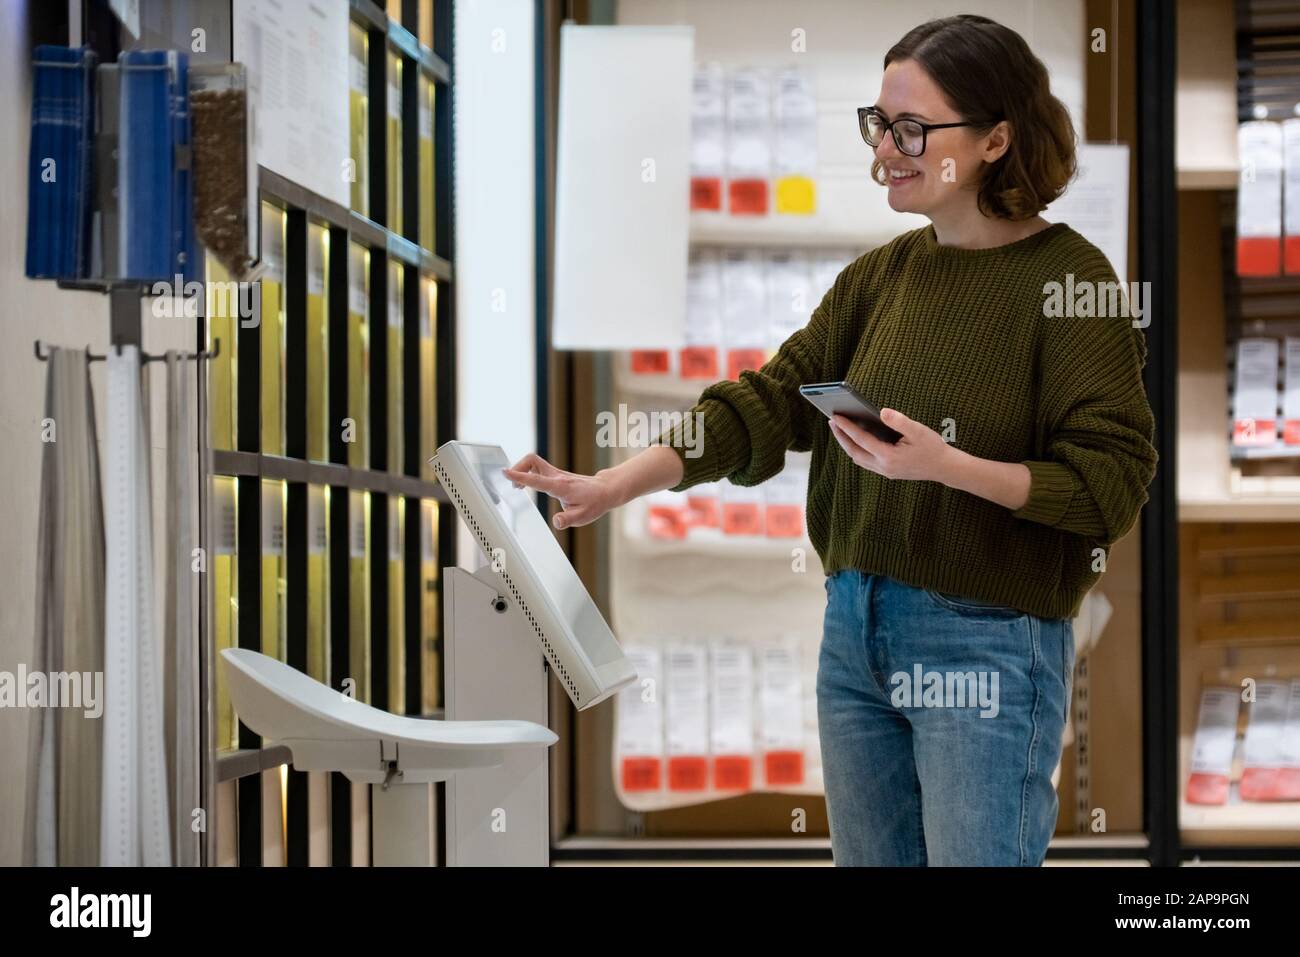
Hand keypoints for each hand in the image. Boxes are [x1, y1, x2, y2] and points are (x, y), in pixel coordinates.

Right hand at [502, 453, 624, 529]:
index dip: (519, 476)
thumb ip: (568, 519)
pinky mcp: (555, 474)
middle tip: (512, 483)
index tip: (505, 473)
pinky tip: (527, 483)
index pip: (536, 479)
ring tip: (517, 485)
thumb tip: (556, 522)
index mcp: (560, 487)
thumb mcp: (583, 516)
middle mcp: (556, 476)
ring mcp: (556, 473)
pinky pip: (537, 467)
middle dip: (518, 468)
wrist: (605, 490)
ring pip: (533, 461)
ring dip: (521, 469)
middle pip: (532, 461)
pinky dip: (527, 471)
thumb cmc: (594, 503)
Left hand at [828, 408, 955, 483]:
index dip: (846, 427)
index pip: (861, 440)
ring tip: (840, 428)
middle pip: (854, 451)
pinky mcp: (888, 472)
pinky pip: (866, 461)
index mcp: (889, 456)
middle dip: (841, 436)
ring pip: (858, 458)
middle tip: (832, 421)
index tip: (835, 416)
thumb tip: (881, 412)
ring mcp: (885, 472)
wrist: (945, 468)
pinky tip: (856, 439)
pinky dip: (857, 450)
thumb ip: (900, 421)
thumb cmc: (933, 447)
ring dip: (847, 444)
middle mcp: (883, 467)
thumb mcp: (919, 431)